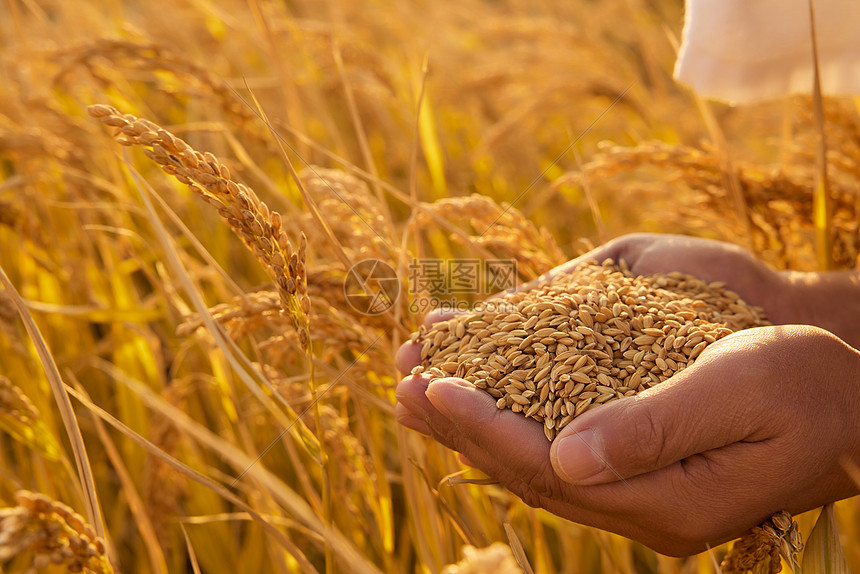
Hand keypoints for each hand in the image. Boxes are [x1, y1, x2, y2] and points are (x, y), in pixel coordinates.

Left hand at [395, 233, 859, 554]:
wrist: (850, 402)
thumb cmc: (809, 386)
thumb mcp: (744, 389)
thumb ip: (655, 426)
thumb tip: (562, 456)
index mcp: (666, 499)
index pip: (547, 468)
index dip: (483, 426)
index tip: (431, 384)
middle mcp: (642, 509)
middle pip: (526, 471)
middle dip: (460, 427)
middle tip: (402, 384)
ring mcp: (639, 495)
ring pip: (534, 464)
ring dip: (474, 426)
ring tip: (419, 389)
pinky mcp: (639, 471)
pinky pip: (558, 450)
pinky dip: (511, 420)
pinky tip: (482, 395)